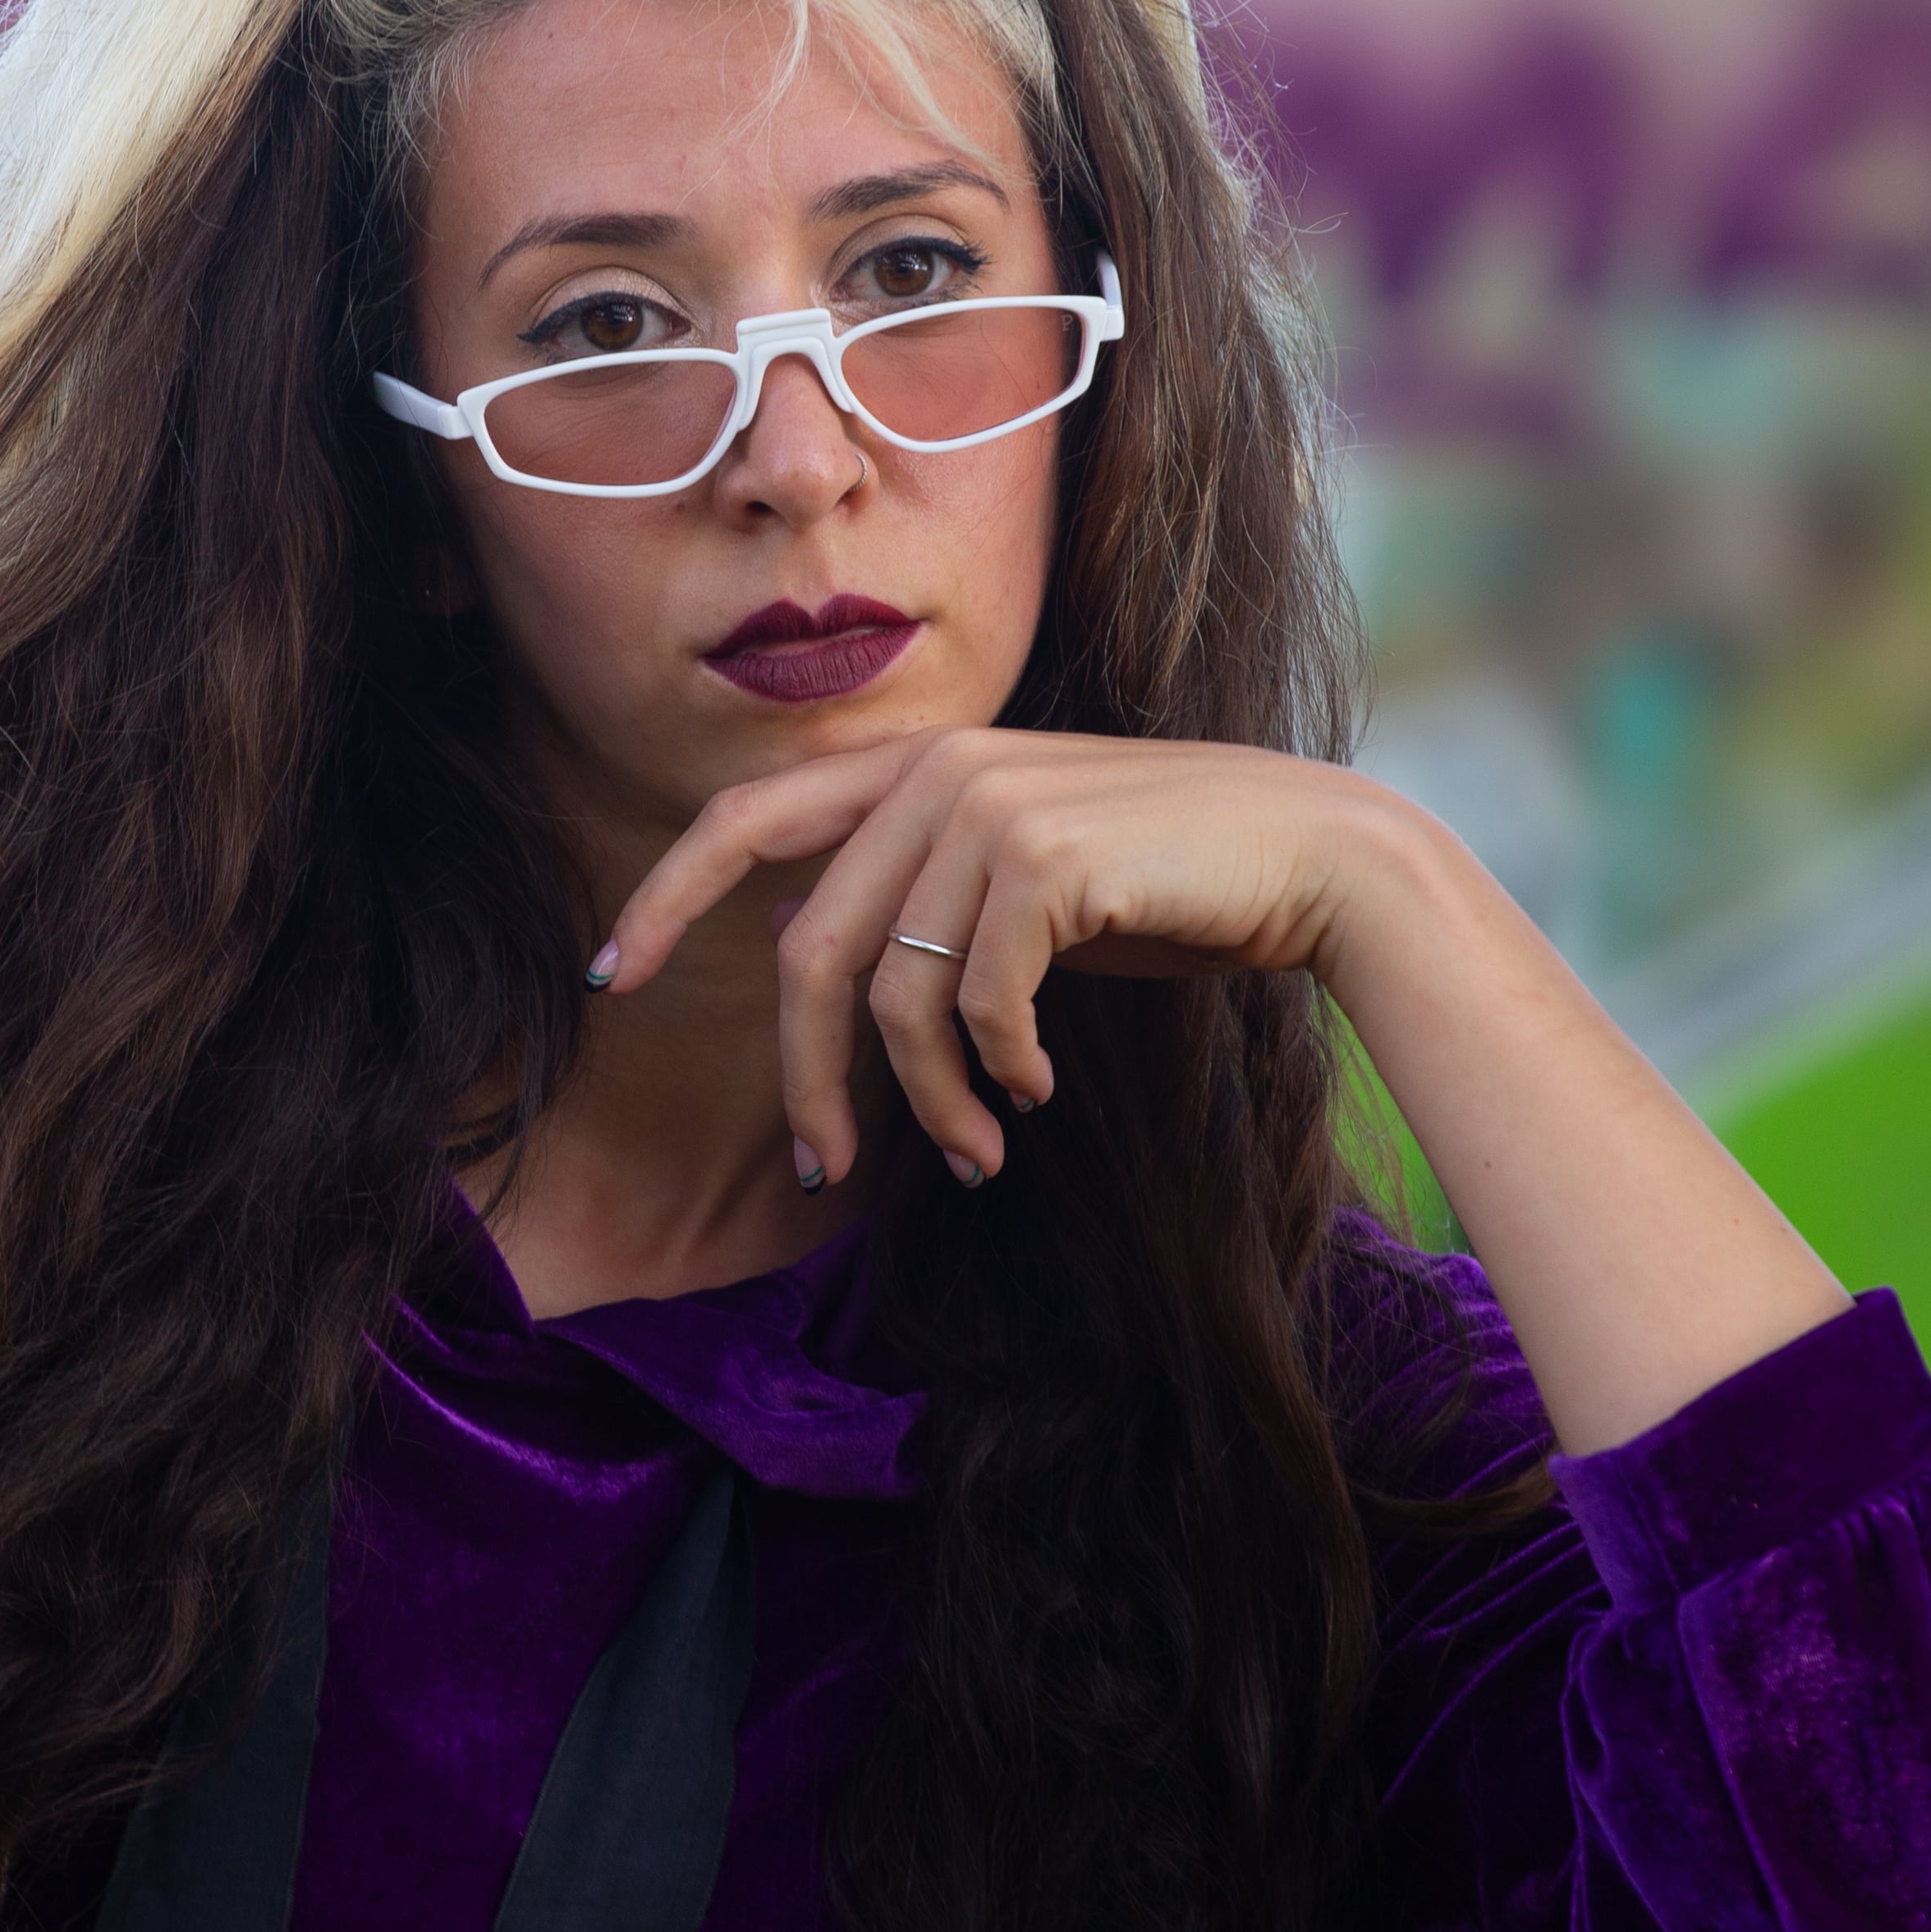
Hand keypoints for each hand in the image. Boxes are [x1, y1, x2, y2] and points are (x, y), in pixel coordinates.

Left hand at [593, 729, 1422, 1185]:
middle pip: (810, 947)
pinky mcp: (1045, 856)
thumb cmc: (1168, 886)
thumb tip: (822, 970)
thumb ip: (923, 902)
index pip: (745, 816)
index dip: (666, 895)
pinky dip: (998, 1071)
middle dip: (805, 1077)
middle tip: (822, 1169)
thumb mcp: (1023, 886)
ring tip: (975, 1153)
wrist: (1313, 859)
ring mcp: (990, 803)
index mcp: (917, 762)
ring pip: (893, 994)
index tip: (617, 976)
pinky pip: (977, 1003)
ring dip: (927, 1102)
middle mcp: (939, 767)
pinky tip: (1038, 1091)